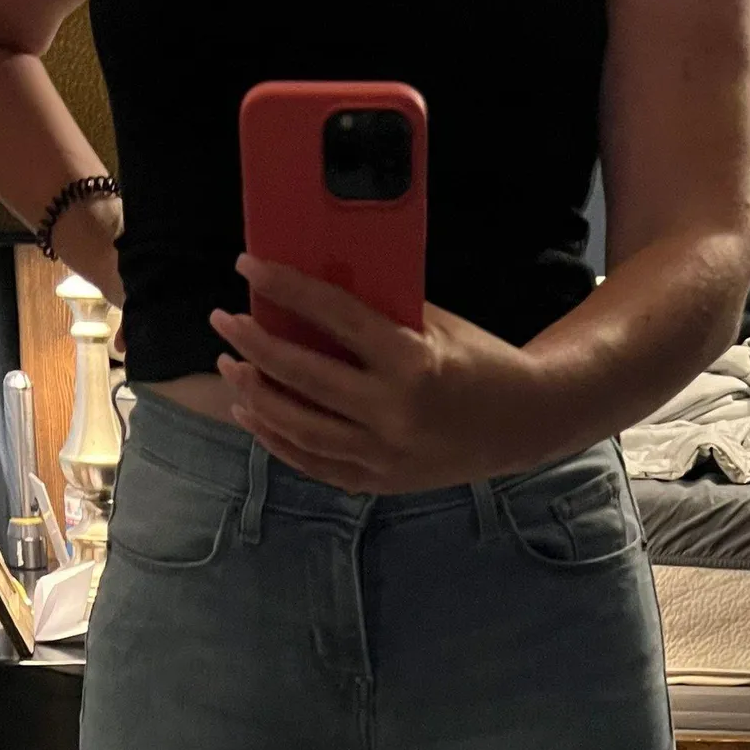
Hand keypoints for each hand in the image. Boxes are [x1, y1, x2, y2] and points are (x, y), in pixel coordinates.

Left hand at [209, 254, 561, 492]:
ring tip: (230, 368)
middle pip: (304, 376)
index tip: (249, 267)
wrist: (525, 424)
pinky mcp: (379, 482)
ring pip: (299, 428)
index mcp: (413, 363)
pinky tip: (253, 414)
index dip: (286, 289)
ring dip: (256, 396)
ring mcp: (384, 455)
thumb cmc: (482, 362)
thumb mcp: (438, 326)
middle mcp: (394, 413)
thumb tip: (316, 292)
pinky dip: (278, 439)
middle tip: (224, 321)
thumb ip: (381, 314)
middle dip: (254, 346)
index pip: (334, 318)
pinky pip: (314, 463)